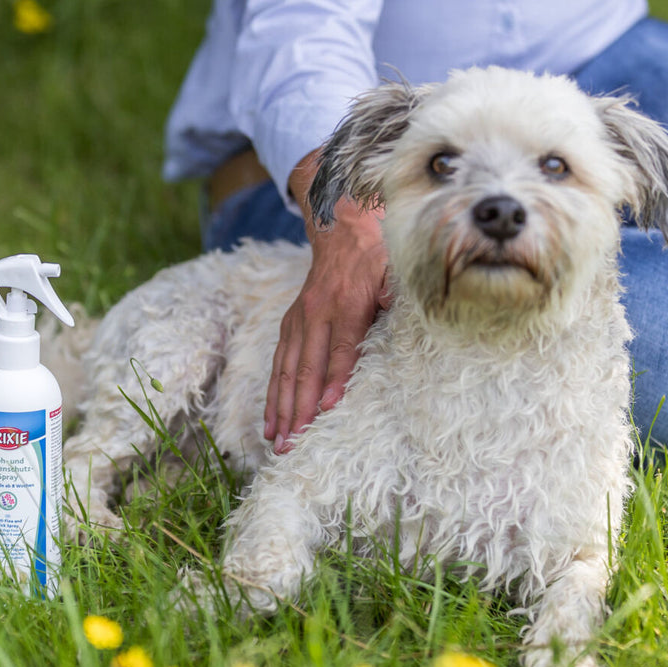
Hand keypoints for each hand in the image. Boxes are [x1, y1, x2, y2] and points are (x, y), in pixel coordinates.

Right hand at [264, 149, 390, 453]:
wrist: (343, 225)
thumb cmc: (378, 254)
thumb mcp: (396, 268)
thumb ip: (394, 294)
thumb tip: (396, 313)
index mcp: (347, 303)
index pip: (341, 349)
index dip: (335, 380)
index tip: (327, 410)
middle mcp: (317, 313)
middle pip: (307, 367)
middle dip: (299, 408)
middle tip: (294, 442)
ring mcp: (300, 319)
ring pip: (287, 369)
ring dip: (281, 407)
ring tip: (276, 440)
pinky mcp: (292, 323)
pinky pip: (279, 362)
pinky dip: (274, 391)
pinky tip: (271, 418)